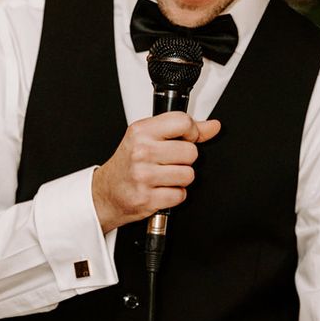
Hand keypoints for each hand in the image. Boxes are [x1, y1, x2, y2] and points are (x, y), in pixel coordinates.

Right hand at [92, 112, 220, 232]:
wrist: (107, 192)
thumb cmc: (128, 163)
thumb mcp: (148, 137)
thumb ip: (182, 130)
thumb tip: (212, 126)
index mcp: (141, 131)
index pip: (182, 122)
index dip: (191, 131)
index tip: (186, 137)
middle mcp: (141, 151)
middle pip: (190, 151)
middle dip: (185, 159)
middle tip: (169, 161)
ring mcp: (143, 176)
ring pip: (188, 174)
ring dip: (181, 178)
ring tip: (164, 176)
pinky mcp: (147, 198)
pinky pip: (180, 195)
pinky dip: (174, 195)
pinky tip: (161, 189)